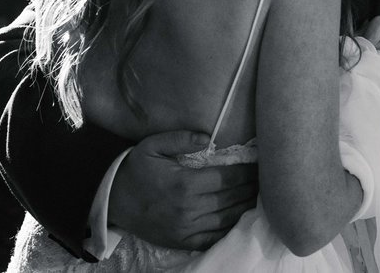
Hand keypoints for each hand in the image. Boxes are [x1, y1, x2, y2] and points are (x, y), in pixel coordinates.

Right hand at [108, 131, 257, 249]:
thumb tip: (208, 138)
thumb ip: (181, 138)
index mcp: (185, 184)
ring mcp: (187, 228)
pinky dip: (231, 228)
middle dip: (251, 188)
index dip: (247, 172)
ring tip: (260, 197)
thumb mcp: (153, 145)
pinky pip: (214, 237)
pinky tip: (242, 218)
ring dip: (246, 207)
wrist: (113, 201)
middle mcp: (189, 209)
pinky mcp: (183, 242)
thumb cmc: (135, 169)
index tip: (261, 165)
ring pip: (227, 219)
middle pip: (231, 198)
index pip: (227, 179)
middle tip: (267, 179)